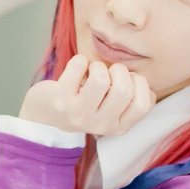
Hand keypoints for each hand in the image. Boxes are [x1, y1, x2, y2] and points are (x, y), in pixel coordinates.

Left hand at [19, 53, 156, 136]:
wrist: (46, 115)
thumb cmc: (85, 102)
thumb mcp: (110, 108)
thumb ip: (129, 97)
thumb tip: (140, 79)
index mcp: (118, 127)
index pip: (143, 104)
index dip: (140, 83)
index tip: (127, 79)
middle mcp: (100, 125)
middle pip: (123, 89)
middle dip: (119, 70)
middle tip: (108, 72)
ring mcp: (79, 114)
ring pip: (100, 79)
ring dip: (98, 66)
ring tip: (91, 71)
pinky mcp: (60, 101)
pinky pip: (79, 67)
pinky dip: (80, 60)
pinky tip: (77, 68)